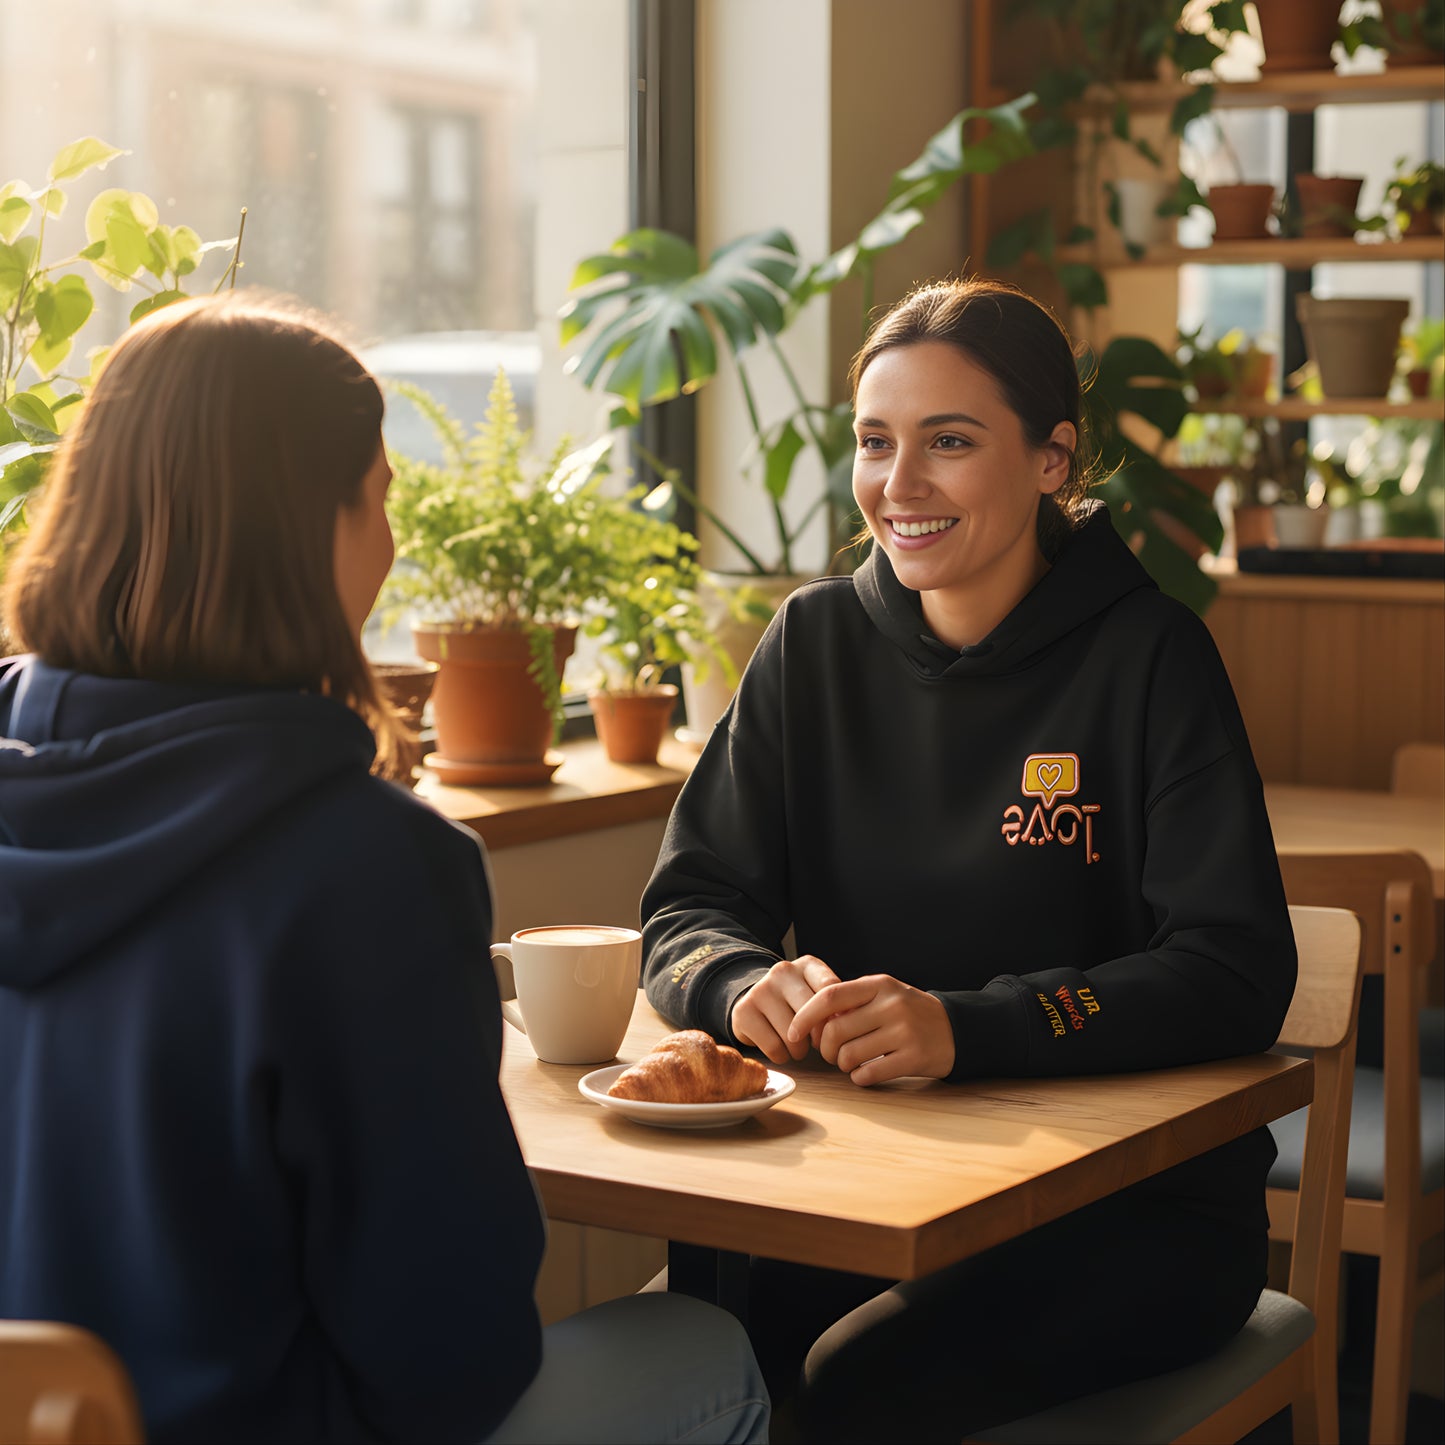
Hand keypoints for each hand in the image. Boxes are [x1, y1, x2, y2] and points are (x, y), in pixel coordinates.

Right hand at [730, 955, 841, 1064]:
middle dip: (818, 1039)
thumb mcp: (818, 994)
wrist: (757, 1002)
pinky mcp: (743, 1010)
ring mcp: (760, 989)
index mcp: (807, 964)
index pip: (830, 989)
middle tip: (816, 1045)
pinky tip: (781, 1049)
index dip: (835, 1017)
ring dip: (799, 1051)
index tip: (835, 1030)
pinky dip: (781, 1056)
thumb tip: (849, 1021)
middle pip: (811, 1014)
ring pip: (793, 1035)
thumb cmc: (797, 1002)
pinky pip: (773, 1047)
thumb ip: (835, 1004)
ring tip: (798, 1048)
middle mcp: (782, 971)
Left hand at [788, 974, 955, 1085]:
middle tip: (833, 1054)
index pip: (829, 996)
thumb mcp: (884, 994)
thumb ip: (852, 1001)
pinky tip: (866, 1073)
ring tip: (852, 1063)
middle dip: (826, 1049)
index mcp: (879, 985)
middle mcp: (891, 1005)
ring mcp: (904, 1031)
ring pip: (849, 1055)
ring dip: (843, 1065)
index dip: (805, 1016)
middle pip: (835, 1031)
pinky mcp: (914, 1058)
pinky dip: (860, 1078)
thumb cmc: (909, 1013)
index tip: (793, 1032)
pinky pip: (869, 1074)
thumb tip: (812, 1021)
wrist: (956, 1030)